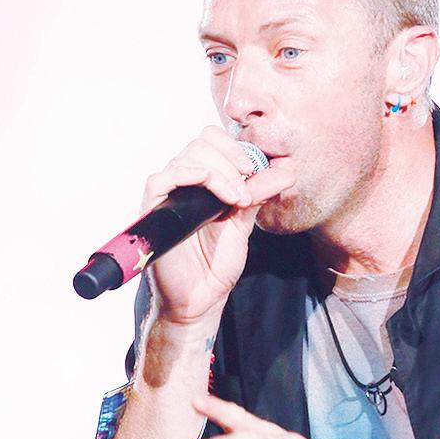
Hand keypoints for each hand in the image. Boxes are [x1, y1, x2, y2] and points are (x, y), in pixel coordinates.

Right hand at [142, 128, 296, 324]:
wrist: (201, 298)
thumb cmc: (216, 265)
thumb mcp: (243, 223)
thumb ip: (258, 195)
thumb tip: (285, 171)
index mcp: (203, 181)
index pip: (214, 140)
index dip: (236, 149)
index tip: (255, 171)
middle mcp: (184, 182)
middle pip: (202, 142)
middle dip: (232, 160)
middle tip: (247, 190)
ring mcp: (168, 193)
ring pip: (189, 156)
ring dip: (222, 173)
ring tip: (237, 201)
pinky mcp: (153, 208)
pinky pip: (164, 176)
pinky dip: (195, 176)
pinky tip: (218, 195)